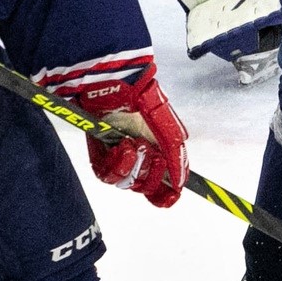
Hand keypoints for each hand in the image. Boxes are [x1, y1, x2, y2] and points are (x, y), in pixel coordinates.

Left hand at [72, 65, 187, 208]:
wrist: (116, 86)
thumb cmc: (143, 100)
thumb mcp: (168, 127)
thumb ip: (177, 155)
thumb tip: (182, 183)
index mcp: (156, 153)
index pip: (161, 186)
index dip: (166, 194)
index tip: (171, 195)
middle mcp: (137, 158)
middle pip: (145, 186)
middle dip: (152, 173)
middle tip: (153, 153)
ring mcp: (118, 158)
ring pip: (126, 183)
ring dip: (134, 165)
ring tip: (135, 143)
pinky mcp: (99, 156)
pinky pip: (107, 175)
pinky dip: (118, 163)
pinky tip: (122, 145)